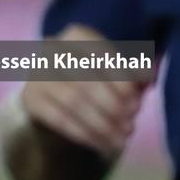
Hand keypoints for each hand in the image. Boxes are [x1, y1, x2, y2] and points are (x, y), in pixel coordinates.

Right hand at [18, 24, 149, 157]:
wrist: (54, 90)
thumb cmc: (94, 74)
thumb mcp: (114, 67)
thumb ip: (133, 71)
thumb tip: (149, 78)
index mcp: (76, 34)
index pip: (101, 56)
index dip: (121, 79)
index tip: (137, 100)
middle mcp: (52, 50)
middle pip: (87, 81)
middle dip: (113, 105)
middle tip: (131, 123)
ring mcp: (37, 75)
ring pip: (73, 103)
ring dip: (101, 124)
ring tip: (122, 139)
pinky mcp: (30, 100)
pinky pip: (60, 120)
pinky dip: (85, 135)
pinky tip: (103, 145)